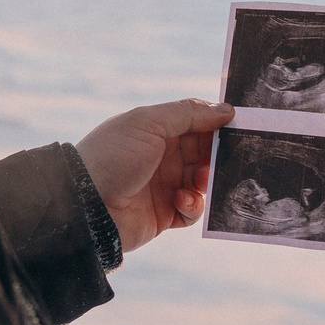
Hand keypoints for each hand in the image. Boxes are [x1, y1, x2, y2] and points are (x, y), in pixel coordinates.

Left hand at [77, 99, 235, 253]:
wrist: (86, 206)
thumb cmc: (112, 156)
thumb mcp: (147, 123)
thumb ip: (187, 113)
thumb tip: (225, 110)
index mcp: (156, 130)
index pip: (196, 122)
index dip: (216, 123)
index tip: (239, 125)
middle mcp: (162, 157)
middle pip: (204, 152)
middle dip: (218, 154)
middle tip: (228, 156)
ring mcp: (164, 186)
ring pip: (203, 181)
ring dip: (207, 180)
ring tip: (200, 179)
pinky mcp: (165, 214)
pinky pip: (193, 210)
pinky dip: (194, 205)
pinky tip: (181, 200)